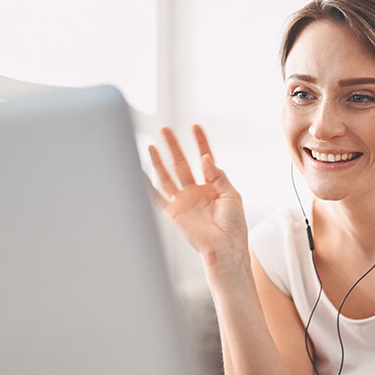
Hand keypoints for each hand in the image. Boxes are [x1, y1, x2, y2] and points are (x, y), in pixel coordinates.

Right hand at [147, 125, 246, 265]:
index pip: (204, 159)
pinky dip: (147, 185)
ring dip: (159, 161)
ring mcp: (183, 201)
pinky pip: (157, 197)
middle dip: (174, 146)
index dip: (200, 143)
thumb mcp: (232, 195)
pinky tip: (140, 171)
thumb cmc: (234, 226)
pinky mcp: (174, 212)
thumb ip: (218, 175)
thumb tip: (205, 158)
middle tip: (166, 129)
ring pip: (167, 176)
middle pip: (181, 164)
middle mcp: (195, 192)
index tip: (195, 127)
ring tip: (152, 144)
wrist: (227, 247)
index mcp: (211, 187)